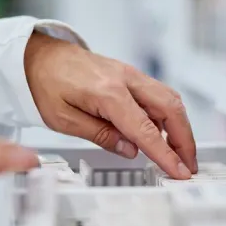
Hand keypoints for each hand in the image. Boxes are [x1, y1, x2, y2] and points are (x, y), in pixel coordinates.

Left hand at [24, 32, 196, 178]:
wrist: (38, 54)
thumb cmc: (45, 83)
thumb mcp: (63, 119)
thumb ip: (100, 135)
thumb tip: (130, 150)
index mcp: (107, 92)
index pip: (145, 129)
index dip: (165, 153)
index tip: (178, 171)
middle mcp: (125, 79)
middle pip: (171, 109)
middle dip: (185, 140)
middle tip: (188, 165)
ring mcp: (130, 74)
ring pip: (170, 99)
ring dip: (180, 127)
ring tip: (179, 154)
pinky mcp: (130, 75)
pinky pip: (158, 95)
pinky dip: (168, 116)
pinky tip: (162, 134)